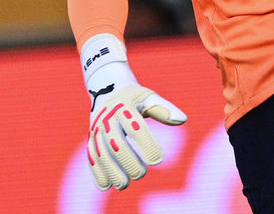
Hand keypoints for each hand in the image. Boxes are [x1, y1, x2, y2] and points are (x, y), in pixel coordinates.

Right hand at [80, 35, 186, 190]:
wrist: (107, 89)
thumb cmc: (134, 97)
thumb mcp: (148, 97)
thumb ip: (164, 109)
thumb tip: (183, 120)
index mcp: (123, 106)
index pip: (136, 127)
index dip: (146, 144)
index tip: (159, 161)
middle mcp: (106, 118)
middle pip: (115, 142)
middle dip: (127, 160)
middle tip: (141, 174)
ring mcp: (96, 129)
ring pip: (101, 152)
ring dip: (111, 170)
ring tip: (124, 185)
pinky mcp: (90, 138)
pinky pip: (92, 156)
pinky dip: (97, 171)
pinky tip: (106, 186)